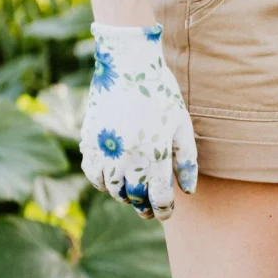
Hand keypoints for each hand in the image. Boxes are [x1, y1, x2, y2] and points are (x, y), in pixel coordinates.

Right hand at [80, 23, 197, 219]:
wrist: (127, 64)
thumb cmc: (161, 94)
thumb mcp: (182, 126)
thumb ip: (187, 161)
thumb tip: (188, 191)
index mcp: (155, 154)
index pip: (159, 197)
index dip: (164, 210)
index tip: (166, 213)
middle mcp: (127, 156)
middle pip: (134, 197)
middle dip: (144, 207)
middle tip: (150, 210)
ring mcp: (105, 149)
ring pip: (111, 189)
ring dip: (123, 196)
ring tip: (133, 195)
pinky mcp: (89, 140)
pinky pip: (92, 173)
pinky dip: (102, 182)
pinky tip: (113, 180)